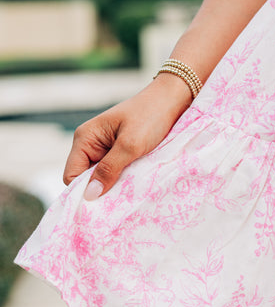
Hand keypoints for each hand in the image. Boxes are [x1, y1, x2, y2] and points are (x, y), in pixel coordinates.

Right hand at [63, 74, 192, 199]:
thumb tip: (89, 195)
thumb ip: (109, 170)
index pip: (71, 176)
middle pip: (85, 180)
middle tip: (118, 203)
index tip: (101, 206)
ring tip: (129, 193)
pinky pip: (114, 174)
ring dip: (113, 187)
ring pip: (101, 179)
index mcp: (85, 139)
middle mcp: (90, 145)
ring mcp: (105, 150)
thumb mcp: (130, 145)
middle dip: (99, 191)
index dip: (82, 192)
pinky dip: (122, 181)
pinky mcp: (119, 154)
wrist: (171, 100)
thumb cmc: (150, 116)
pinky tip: (133, 185)